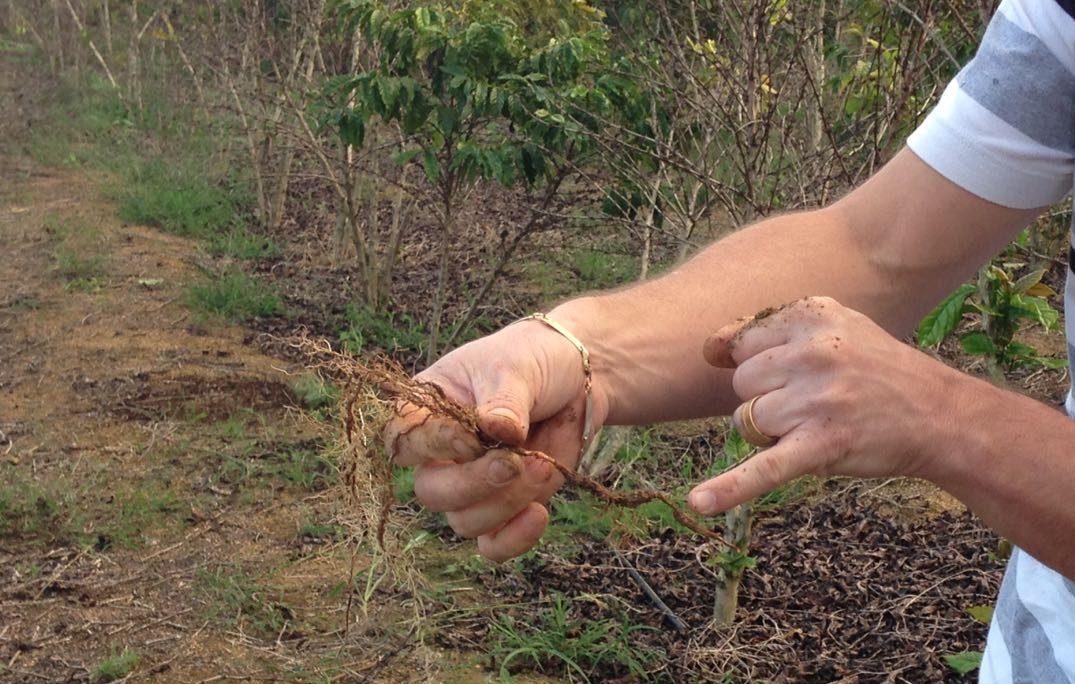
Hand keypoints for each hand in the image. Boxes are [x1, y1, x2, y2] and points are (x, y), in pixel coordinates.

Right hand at [385, 314, 607, 560]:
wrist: (577, 377)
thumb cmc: (532, 361)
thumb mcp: (516, 368)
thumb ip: (504, 400)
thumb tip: (498, 429)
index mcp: (427, 411)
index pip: (403, 441)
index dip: (432, 446)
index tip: (473, 436)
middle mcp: (441, 454)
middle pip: (433, 492)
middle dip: (475, 483)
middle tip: (514, 462)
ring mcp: (472, 486)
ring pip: (466, 521)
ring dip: (508, 502)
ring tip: (545, 468)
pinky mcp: (504, 508)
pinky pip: (493, 544)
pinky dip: (515, 538)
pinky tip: (540, 514)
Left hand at [688, 296, 954, 515]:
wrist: (939, 415)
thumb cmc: (875, 371)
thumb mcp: (835, 327)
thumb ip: (770, 329)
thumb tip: (708, 351)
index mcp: (812, 316)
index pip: (742, 344)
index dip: (763, 365)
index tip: (792, 372)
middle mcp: (813, 352)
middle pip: (742, 383)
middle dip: (767, 398)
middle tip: (815, 401)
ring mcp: (817, 400)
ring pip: (746, 421)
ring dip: (771, 432)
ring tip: (818, 423)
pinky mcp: (822, 445)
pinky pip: (763, 468)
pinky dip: (729, 489)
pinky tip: (700, 503)